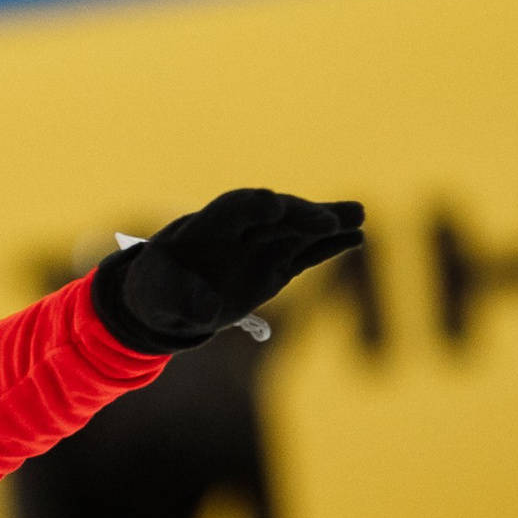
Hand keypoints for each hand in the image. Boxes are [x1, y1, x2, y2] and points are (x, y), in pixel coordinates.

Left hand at [94, 188, 365, 352]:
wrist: (167, 298)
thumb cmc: (159, 290)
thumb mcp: (159, 298)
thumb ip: (182, 301)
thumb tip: (207, 312)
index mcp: (203, 229)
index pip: (231, 209)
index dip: (252, 206)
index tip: (273, 205)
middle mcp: (238, 231)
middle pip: (273, 216)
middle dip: (299, 215)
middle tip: (328, 221)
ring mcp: (259, 246)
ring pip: (296, 231)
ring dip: (326, 224)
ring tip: (358, 217)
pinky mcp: (275, 266)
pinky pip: (305, 254)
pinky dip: (329, 246)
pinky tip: (356, 238)